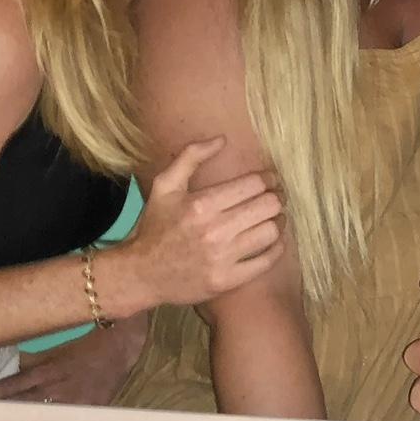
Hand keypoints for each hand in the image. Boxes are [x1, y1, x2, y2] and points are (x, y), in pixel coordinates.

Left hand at [0, 312, 148, 405]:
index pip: (13, 385)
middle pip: (23, 405)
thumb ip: (36, 362)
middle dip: (4, 414)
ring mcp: (74, 401)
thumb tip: (13, 371)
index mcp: (48, 370)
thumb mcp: (60, 350)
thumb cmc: (90, 344)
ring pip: (43, 416)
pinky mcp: (90, 409)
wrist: (125, 346)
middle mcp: (57, 388)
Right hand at [113, 138, 283, 311]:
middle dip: (276, 197)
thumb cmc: (155, 227)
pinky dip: (277, 248)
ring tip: (275, 217)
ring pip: (271, 231)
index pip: (254, 184)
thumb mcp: (165, 186)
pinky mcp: (227, 280)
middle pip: (268, 206)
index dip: (268, 179)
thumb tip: (222, 139)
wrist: (140, 274)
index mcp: (201, 204)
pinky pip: (266, 261)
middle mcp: (214, 231)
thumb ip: (191, 157)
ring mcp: (222, 258)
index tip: (270, 180)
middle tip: (276, 197)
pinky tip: (274, 240)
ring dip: (278, 221)